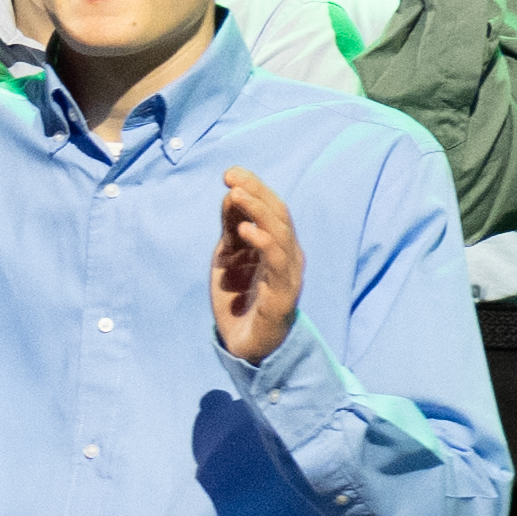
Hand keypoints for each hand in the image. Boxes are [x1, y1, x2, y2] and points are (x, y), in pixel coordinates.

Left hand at [210, 164, 308, 371]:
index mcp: (276, 244)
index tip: (231, 172)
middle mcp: (287, 255)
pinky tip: (247, 231)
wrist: (245, 343)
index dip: (254, 188)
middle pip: (279, 216)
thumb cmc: (239, 298)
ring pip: (282, 235)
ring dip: (259, 212)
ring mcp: (288, 273)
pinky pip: (278, 264)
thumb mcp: (228, 256)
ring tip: (238, 195)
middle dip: (256, 192)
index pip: (270, 208)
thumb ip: (232, 228)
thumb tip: (230, 193)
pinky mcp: (284, 294)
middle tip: (232, 176)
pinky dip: (265, 244)